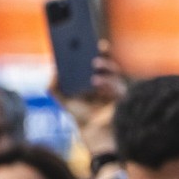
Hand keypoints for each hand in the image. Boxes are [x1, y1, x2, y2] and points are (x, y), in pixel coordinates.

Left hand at [52, 40, 127, 158]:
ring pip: (114, 72)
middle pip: (107, 63)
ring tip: (94, 63)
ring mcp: (117, 90)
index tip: (85, 41)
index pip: (94, 63)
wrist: (97, 138)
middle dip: (103, 54)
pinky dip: (106, 82)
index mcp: (94, 83)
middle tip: (97, 44)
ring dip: (106, 66)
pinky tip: (95, 81)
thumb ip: (57, 88)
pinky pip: (117, 85)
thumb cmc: (84, 122)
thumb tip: (54, 72)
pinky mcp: (125, 98)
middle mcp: (107, 84)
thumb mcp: (66, 102)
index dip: (91, 52)